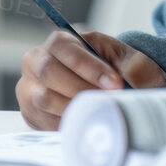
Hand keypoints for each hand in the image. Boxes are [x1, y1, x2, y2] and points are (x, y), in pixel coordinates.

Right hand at [17, 30, 165, 129]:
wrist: (111, 92)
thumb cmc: (120, 72)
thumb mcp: (134, 62)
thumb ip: (134, 66)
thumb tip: (128, 78)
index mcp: (62, 41)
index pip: (66, 49)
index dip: (90, 68)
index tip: (116, 84)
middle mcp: (39, 61)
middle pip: (49, 73)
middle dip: (82, 89)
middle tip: (108, 100)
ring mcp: (30, 87)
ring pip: (44, 99)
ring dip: (75, 108)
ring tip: (100, 111)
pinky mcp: (31, 112)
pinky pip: (43, 121)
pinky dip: (67, 123)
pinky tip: (87, 121)